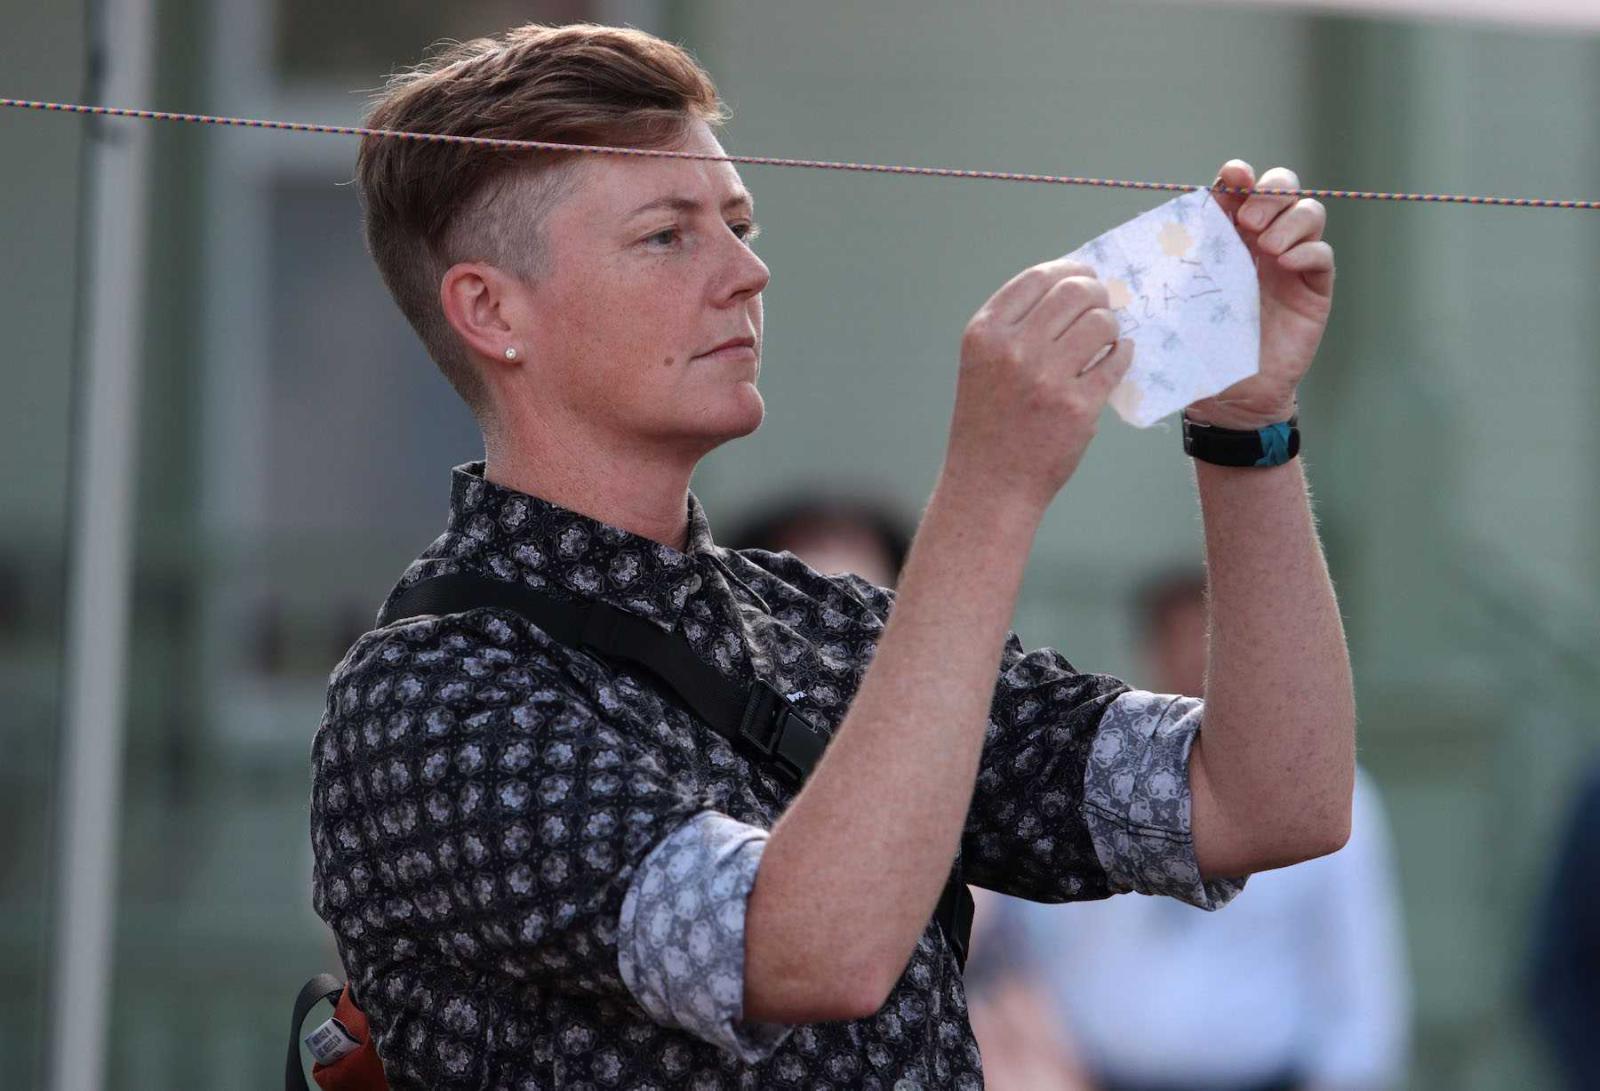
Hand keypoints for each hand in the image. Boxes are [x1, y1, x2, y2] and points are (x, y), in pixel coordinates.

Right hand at [947, 258, 1135, 511]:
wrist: (990, 484)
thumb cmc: (989, 421)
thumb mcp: (983, 363)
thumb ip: (1016, 325)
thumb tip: (1075, 284)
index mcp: (985, 334)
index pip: (1038, 277)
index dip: (1069, 269)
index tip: (1084, 276)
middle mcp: (1013, 350)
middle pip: (1075, 291)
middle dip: (1097, 293)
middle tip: (1103, 305)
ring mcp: (1046, 378)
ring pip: (1102, 322)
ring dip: (1111, 326)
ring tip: (1105, 340)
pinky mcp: (1078, 406)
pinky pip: (1116, 360)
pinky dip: (1123, 353)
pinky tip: (1116, 357)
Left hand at [1185, 159, 1334, 429]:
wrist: (1230, 397)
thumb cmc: (1199, 349)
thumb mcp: (1178, 306)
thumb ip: (1171, 273)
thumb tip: (1141, 242)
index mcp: (1226, 238)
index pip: (1239, 191)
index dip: (1238, 176)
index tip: (1231, 175)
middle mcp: (1262, 242)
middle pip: (1282, 189)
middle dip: (1270, 192)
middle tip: (1248, 219)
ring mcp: (1292, 262)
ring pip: (1308, 213)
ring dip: (1289, 220)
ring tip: (1266, 247)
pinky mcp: (1313, 288)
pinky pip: (1321, 254)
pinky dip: (1307, 250)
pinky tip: (1287, 264)